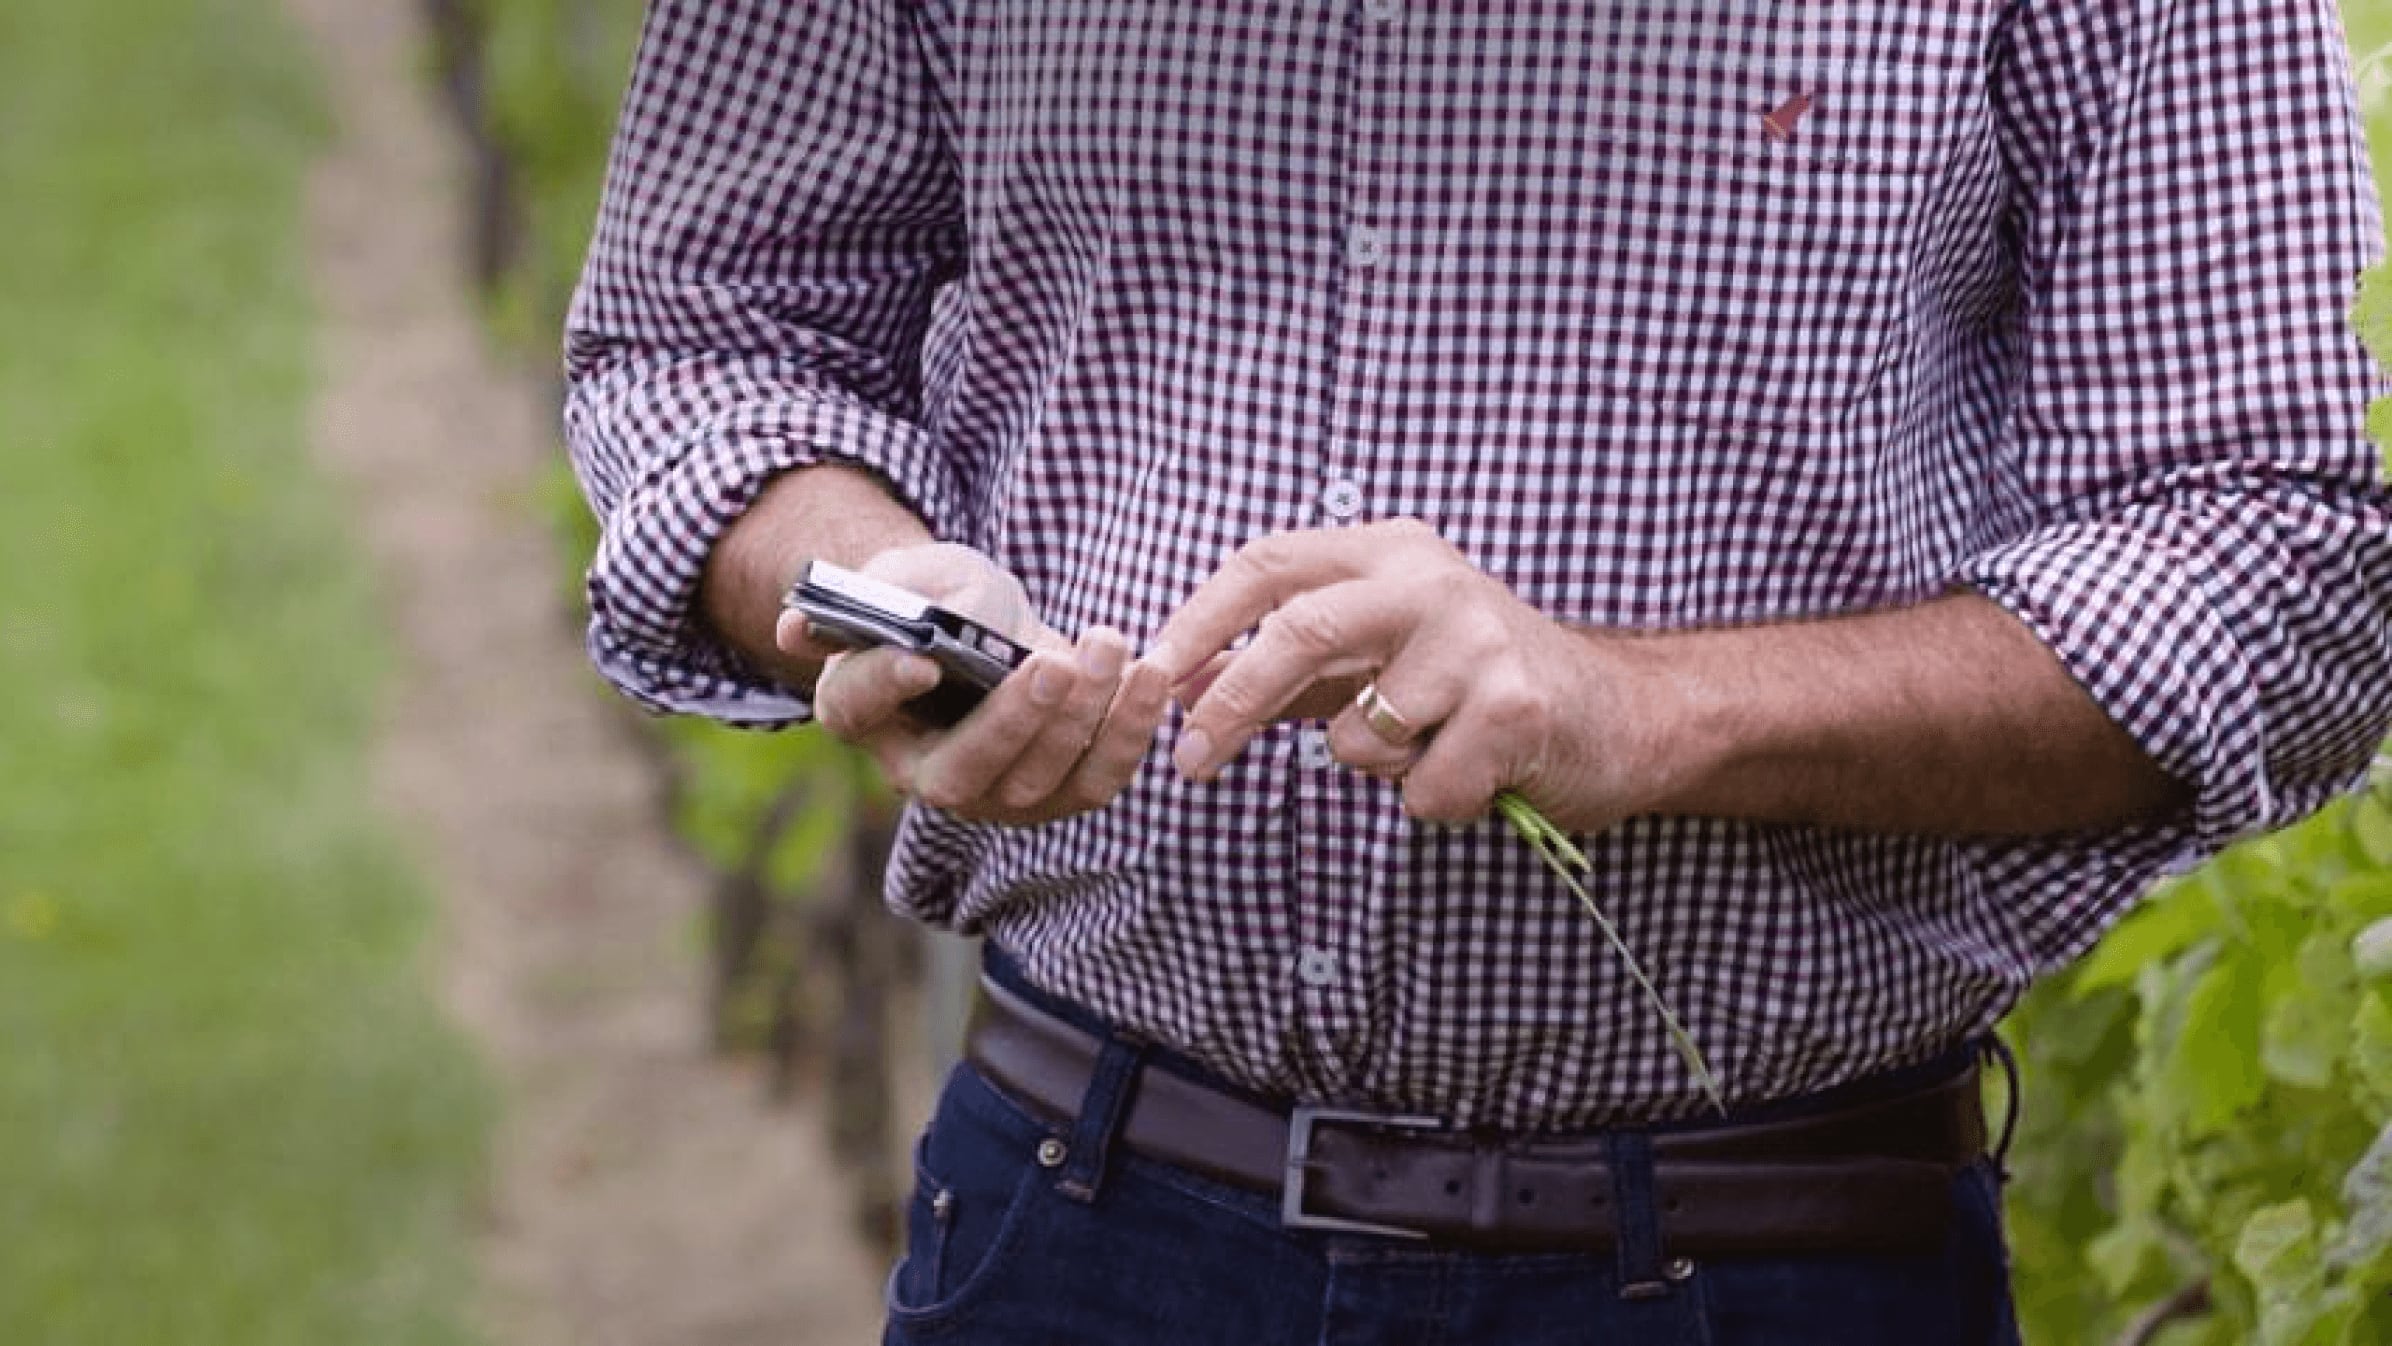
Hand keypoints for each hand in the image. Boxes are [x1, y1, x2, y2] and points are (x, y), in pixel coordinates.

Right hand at [790, 543, 1171, 824]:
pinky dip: (1129, 732)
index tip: (921, 657)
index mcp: (860, 711)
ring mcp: (993, 795)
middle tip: (1054, 663)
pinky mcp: (1058, 793)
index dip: (885, 685)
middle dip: (1013, 722)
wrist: (995, 630)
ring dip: (1083, 719)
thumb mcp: (913, 574)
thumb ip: (886, 591)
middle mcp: (920, 770)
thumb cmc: (943, 596)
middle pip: (960, 775)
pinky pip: (1096, 781)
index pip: (859, 707)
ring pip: (1036, 784)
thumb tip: (823, 626)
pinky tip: (1149, 677)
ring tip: (1108, 645)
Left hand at [1142, 519, 1670, 829]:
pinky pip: (1420, 788)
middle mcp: (1429, 581)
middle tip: (1192, 762)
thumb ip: (1287, 664)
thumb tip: (1177, 685)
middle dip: (1231, 703)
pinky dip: (1434, 801)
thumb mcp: (1379, 652)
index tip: (1145, 677)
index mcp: (1387, 552)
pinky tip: (1478, 772)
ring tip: (1430, 747)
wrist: (1619, 712)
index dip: (1197, 621)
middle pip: (1298, 630)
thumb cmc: (1480, 685)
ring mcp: (1476, 641)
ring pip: (1358, 732)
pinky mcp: (1514, 708)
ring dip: (1374, 766)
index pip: (1266, 565)